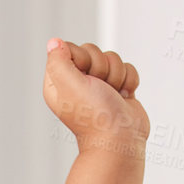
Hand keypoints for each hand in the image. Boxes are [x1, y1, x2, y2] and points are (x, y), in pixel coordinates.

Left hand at [43, 39, 149, 155]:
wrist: (121, 141)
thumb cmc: (95, 117)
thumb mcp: (68, 84)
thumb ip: (58, 60)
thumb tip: (54, 42)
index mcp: (60, 82)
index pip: (70, 48)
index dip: (82, 58)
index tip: (85, 77)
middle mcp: (78, 83)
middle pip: (93, 51)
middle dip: (102, 68)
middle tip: (100, 89)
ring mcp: (100, 85)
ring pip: (113, 58)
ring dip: (117, 76)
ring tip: (112, 97)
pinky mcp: (119, 88)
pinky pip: (128, 68)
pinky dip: (129, 82)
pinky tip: (123, 98)